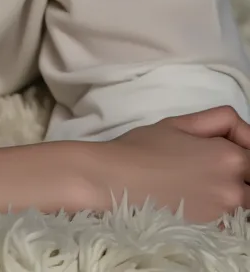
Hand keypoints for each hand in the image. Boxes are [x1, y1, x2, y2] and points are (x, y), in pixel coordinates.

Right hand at [82, 105, 249, 223]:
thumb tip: (244, 130)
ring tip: (202, 184)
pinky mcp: (210, 231)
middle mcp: (232, 187)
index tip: (225, 148)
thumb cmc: (142, 148)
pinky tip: (195, 200)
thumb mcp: (179, 123)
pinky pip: (230, 221)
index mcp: (228, 156)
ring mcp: (223, 214)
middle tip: (209, 167)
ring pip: (244, 203)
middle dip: (240, 174)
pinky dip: (221, 212)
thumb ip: (218, 120)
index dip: (244, 149)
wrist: (114, 181)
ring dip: (233, 193)